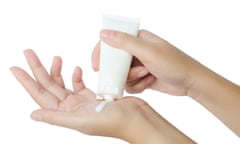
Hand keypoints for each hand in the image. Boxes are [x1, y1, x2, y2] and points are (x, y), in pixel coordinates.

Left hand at [11, 49, 194, 143]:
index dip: (27, 82)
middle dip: (39, 69)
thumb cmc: (115, 122)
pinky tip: (75, 68)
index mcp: (67, 114)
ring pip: (63, 83)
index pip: (41, 95)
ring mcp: (82, 102)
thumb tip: (33, 115)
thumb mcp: (82, 121)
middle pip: (49, 86)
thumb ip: (57, 118)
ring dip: (57, 70)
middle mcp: (72, 108)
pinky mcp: (94, 96)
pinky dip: (76, 76)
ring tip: (55, 57)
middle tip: (30, 53)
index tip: (16, 68)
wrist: (138, 119)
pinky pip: (79, 84)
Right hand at [92, 30, 200, 95]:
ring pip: (121, 75)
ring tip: (147, 75)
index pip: (111, 41)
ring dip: (133, 78)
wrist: (190, 82)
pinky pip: (129, 84)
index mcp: (137, 38)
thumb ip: (125, 42)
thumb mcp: (148, 51)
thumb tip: (103, 33)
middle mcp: (136, 50)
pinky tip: (149, 82)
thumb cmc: (174, 63)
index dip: (101, 53)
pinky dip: (138, 86)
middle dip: (123, 71)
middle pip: (115, 61)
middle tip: (134, 73)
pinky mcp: (141, 76)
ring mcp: (138, 64)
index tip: (96, 66)